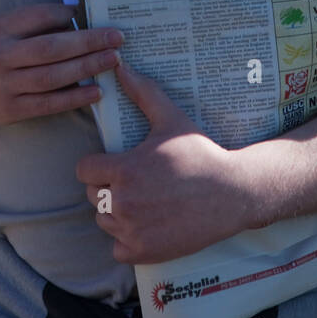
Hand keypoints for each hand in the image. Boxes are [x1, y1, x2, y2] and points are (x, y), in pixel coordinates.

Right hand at [0, 3, 122, 125]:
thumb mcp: (2, 26)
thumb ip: (34, 21)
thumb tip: (78, 17)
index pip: (37, 17)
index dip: (66, 15)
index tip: (93, 13)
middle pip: (49, 48)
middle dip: (87, 42)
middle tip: (117, 38)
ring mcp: (3, 87)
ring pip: (51, 77)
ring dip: (86, 68)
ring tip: (113, 60)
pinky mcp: (10, 111)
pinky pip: (47, 104)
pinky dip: (74, 98)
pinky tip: (97, 91)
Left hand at [76, 62, 253, 262]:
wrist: (232, 193)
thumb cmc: (200, 154)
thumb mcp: (171, 119)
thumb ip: (143, 92)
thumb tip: (120, 65)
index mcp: (123, 169)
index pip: (83, 170)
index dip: (97, 165)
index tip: (116, 164)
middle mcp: (122, 202)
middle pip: (92, 196)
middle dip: (107, 187)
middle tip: (136, 182)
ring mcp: (132, 230)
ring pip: (104, 221)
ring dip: (116, 214)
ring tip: (143, 202)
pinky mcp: (143, 252)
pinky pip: (117, 247)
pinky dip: (128, 240)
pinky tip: (148, 225)